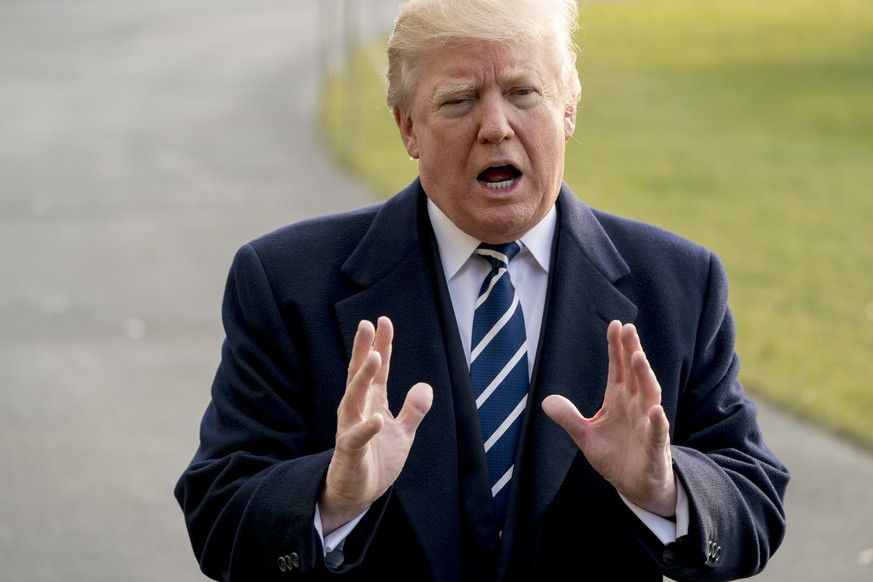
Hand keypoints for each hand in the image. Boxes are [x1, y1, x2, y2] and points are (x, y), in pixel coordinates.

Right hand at [319, 316, 432, 533]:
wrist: (359, 493)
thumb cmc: (377, 459)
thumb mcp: (403, 432)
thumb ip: (414, 409)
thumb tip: (425, 386)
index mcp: (371, 402)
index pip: (377, 369)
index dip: (381, 345)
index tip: (383, 321)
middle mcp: (357, 410)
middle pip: (360, 374)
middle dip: (364, 350)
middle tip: (367, 324)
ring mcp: (351, 428)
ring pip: (354, 399)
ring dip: (363, 379)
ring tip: (375, 359)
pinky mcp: (350, 451)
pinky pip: (356, 437)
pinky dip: (366, 428)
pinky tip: (378, 418)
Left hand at [542, 320, 675, 516]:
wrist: (636, 487)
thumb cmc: (616, 457)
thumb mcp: (585, 436)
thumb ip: (569, 418)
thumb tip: (546, 401)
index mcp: (619, 400)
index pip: (618, 368)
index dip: (616, 347)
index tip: (615, 325)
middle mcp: (636, 406)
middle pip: (635, 374)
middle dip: (632, 351)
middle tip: (628, 329)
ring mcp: (647, 425)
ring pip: (649, 396)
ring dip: (645, 377)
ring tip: (638, 357)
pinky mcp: (655, 448)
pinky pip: (657, 433)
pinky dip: (657, 422)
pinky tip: (655, 410)